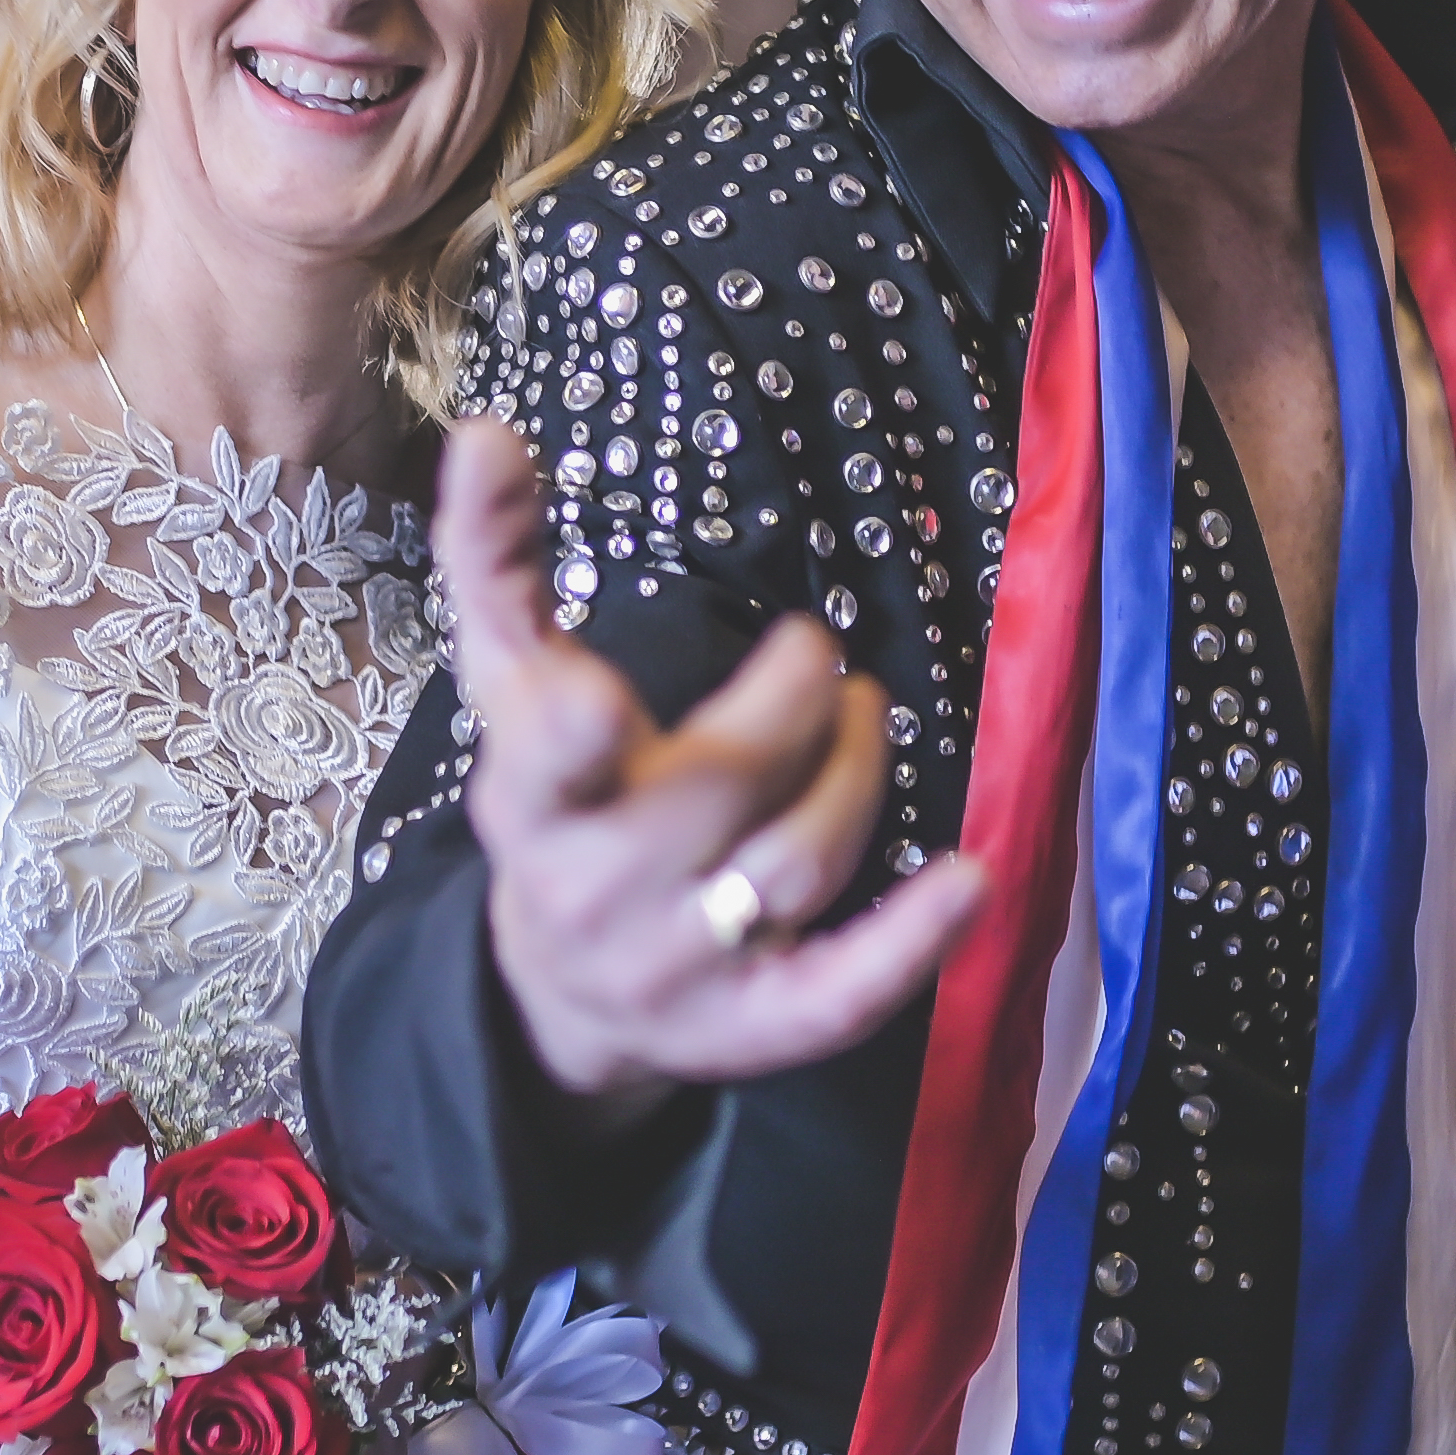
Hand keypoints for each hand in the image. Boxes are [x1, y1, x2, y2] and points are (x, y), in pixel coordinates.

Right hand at [430, 419, 988, 1102]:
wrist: (556, 992)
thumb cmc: (554, 800)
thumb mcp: (508, 686)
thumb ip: (495, 561)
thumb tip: (486, 429)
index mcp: (532, 802)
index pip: (548, 760)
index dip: (569, 730)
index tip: (594, 691)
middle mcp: (599, 891)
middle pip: (722, 783)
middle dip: (793, 700)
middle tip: (818, 658)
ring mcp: (679, 964)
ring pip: (799, 860)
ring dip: (859, 771)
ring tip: (867, 714)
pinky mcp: (750, 1025)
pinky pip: (840, 990)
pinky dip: (911, 939)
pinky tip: (970, 879)